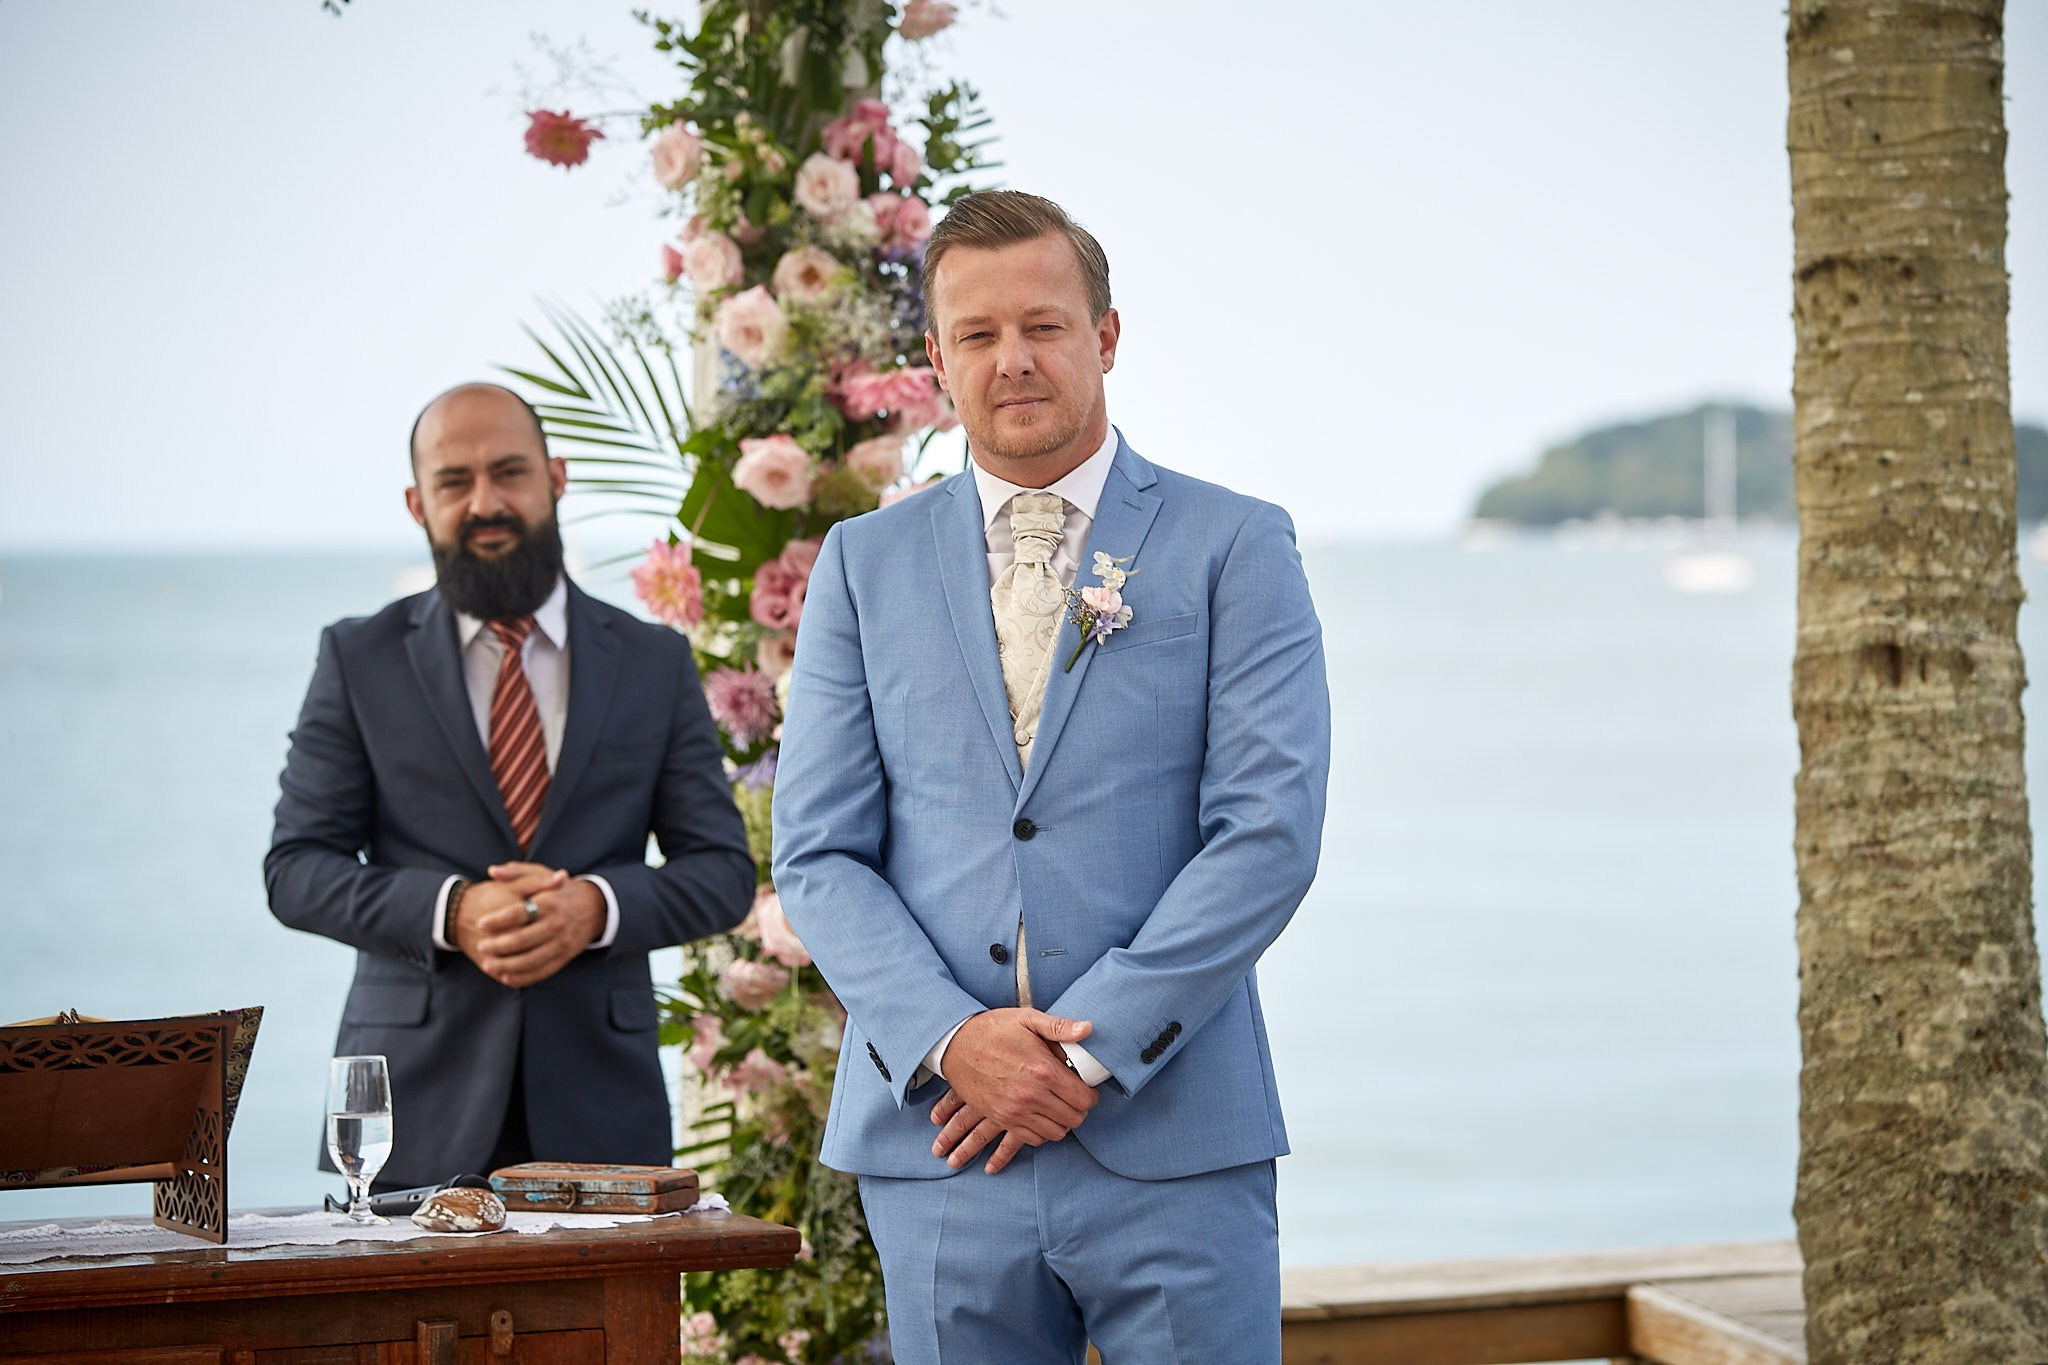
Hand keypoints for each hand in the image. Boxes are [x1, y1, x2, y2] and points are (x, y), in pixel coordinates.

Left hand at [453, 863, 602, 987]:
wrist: (595, 908)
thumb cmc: (560, 890)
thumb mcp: (542, 874)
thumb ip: (517, 872)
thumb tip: (492, 871)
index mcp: (549, 902)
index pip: (519, 913)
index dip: (497, 920)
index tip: (479, 924)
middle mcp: (556, 924)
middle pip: (522, 940)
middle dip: (497, 946)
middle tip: (481, 946)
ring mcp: (561, 943)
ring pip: (530, 960)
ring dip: (506, 966)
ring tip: (487, 965)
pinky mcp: (564, 957)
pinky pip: (542, 971)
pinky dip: (523, 978)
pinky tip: (505, 977)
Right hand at [928, 1009, 1096, 1173]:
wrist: (954, 1044)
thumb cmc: (992, 1029)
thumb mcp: (1027, 1019)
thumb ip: (1060, 1027)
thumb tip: (1088, 1029)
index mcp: (1043, 1070)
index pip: (1084, 1098)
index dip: (1091, 1094)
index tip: (1087, 1087)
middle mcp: (1031, 1096)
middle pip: (1074, 1119)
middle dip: (1080, 1109)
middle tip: (1074, 1096)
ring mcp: (1015, 1111)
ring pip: (1056, 1133)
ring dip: (1062, 1121)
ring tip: (1059, 1105)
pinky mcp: (1001, 1119)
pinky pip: (1033, 1138)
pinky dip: (1042, 1131)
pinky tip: (1041, 1114)